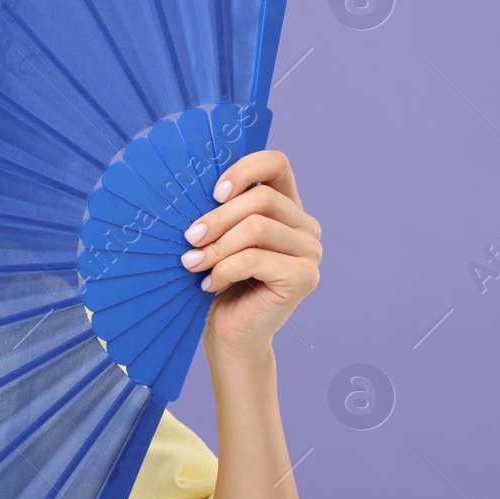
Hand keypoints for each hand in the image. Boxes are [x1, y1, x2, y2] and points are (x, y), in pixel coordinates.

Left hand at [180, 149, 321, 362]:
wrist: (229, 334)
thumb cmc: (217, 281)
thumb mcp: (216, 238)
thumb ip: (218, 209)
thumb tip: (190, 185)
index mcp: (286, 207)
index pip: (277, 164)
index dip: (244, 170)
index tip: (213, 193)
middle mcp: (305, 226)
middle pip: (261, 199)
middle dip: (216, 219)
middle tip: (189, 240)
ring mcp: (311, 252)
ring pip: (257, 227)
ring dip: (216, 247)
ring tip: (192, 264)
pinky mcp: (305, 277)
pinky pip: (255, 258)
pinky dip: (224, 269)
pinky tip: (209, 284)